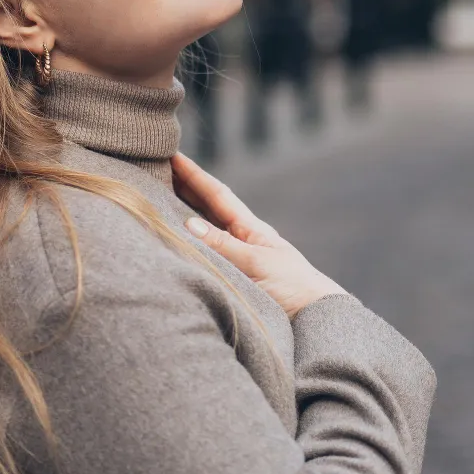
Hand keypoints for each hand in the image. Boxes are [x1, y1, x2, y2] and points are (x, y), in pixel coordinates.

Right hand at [170, 152, 347, 319]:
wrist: (315, 318)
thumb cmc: (292, 287)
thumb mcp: (256, 262)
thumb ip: (222, 245)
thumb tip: (188, 224)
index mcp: (251, 229)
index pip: (217, 195)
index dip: (194, 175)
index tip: (174, 155)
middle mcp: (242, 239)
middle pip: (208, 208)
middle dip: (185, 189)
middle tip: (158, 170)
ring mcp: (237, 258)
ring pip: (205, 230)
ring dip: (184, 213)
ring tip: (160, 198)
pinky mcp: (233, 279)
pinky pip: (205, 254)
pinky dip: (189, 243)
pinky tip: (176, 241)